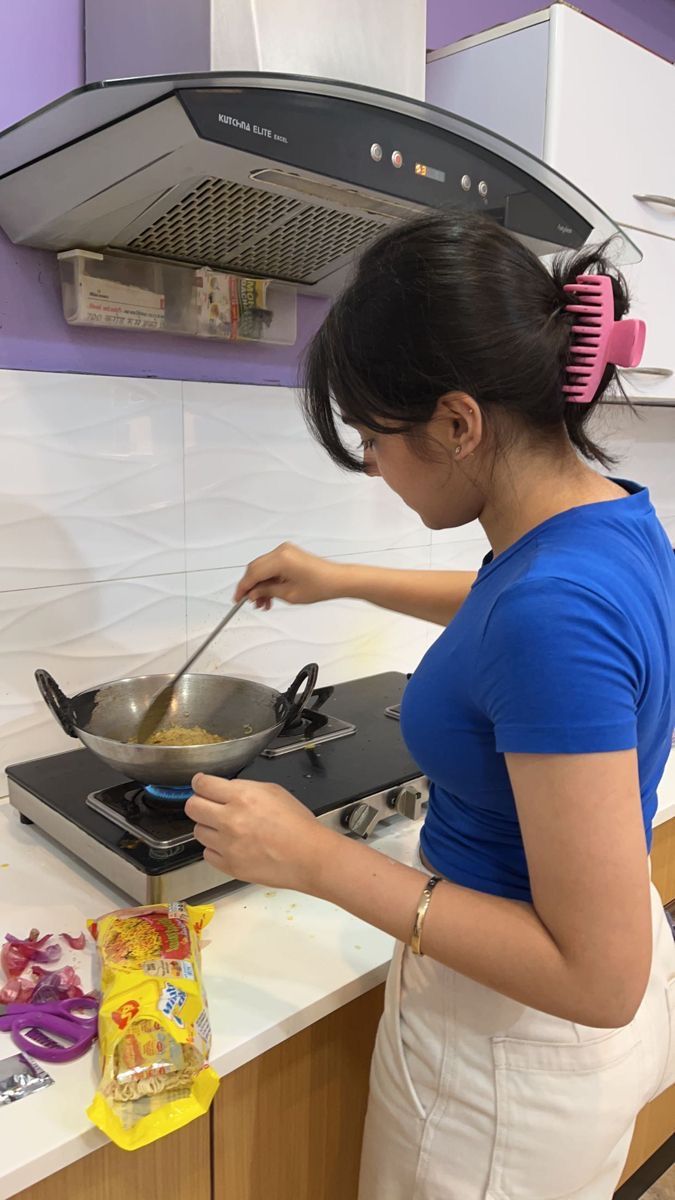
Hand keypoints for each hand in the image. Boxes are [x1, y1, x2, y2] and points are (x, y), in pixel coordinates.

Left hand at [185, 774, 329, 890]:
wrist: (309, 856)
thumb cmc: (297, 824)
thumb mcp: (273, 791)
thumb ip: (244, 788)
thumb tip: (224, 789)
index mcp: (242, 796)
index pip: (202, 785)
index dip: (200, 784)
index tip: (201, 785)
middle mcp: (230, 819)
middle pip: (192, 807)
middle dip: (199, 804)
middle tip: (209, 806)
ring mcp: (227, 845)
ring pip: (197, 831)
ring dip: (209, 828)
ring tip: (227, 830)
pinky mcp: (229, 866)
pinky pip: (208, 854)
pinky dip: (216, 849)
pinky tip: (232, 846)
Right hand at [234, 542, 345, 610]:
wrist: (337, 580)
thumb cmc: (321, 585)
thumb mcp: (289, 594)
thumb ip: (266, 592)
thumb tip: (253, 593)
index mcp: (281, 559)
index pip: (253, 573)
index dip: (243, 587)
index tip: (238, 598)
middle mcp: (281, 551)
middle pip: (255, 568)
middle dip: (251, 586)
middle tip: (251, 602)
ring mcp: (286, 551)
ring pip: (263, 568)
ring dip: (260, 585)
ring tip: (263, 603)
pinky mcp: (289, 554)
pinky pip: (272, 566)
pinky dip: (268, 579)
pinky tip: (270, 594)